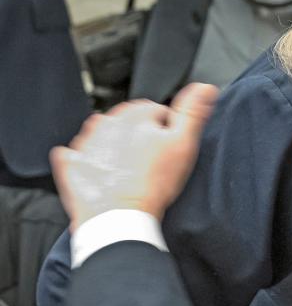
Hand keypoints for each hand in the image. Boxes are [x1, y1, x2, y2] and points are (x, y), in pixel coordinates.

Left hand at [51, 83, 218, 230]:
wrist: (120, 217)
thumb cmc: (153, 184)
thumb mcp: (183, 144)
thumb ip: (193, 111)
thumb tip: (205, 87)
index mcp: (134, 114)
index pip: (156, 110)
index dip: (167, 130)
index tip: (169, 149)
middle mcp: (106, 121)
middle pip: (130, 122)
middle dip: (142, 137)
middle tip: (153, 163)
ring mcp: (87, 142)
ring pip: (108, 136)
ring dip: (119, 147)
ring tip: (132, 172)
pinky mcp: (73, 162)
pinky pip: (82, 154)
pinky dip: (93, 160)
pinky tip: (106, 173)